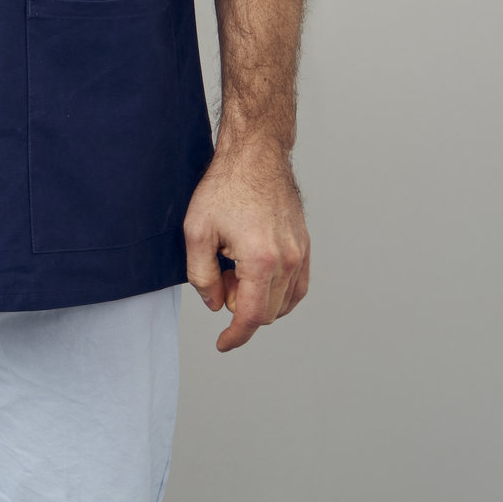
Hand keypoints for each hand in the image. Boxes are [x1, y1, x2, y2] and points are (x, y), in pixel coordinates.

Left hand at [182, 134, 310, 350]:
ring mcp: (302, 255)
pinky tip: (254, 276)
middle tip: (217, 277)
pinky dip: (276, 292)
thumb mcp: (196, 231)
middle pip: (267, 312)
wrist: (255, 157)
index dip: (235, 336)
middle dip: (238, 308)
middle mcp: (289, 262)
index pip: (251, 316)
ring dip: (257, 299)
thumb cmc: (224, 188)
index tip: (223, 344)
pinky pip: (297, 287)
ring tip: (232, 266)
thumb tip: (215, 304)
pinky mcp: (306, 248)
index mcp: (261, 261)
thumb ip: (201, 275)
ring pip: (283, 302)